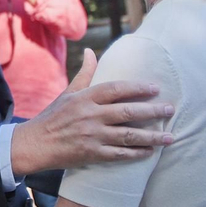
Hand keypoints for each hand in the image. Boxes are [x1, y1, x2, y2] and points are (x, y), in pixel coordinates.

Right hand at [11, 49, 173, 174]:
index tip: (155, 88)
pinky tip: (150, 152)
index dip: (137, 87)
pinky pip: (119, 154)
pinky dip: (136, 153)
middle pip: (127, 112)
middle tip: (170, 109)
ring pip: (128, 135)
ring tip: (170, 137)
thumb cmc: (53, 117)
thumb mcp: (68, 93)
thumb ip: (84, 74)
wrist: (35, 144)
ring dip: (152, 137)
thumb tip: (90, 51)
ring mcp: (92, 136)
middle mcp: (90, 116)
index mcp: (85, 98)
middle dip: (152, 111)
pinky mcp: (92, 154)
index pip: (116, 89)